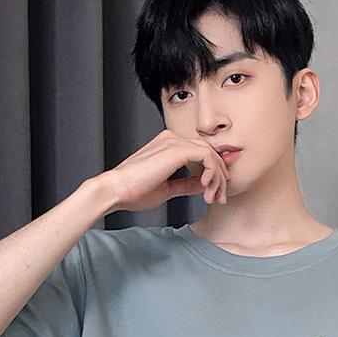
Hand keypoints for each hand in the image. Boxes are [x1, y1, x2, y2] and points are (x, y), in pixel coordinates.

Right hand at [99, 129, 229, 213]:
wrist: (116, 190)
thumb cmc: (134, 191)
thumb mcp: (168, 188)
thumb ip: (187, 184)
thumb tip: (204, 185)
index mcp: (168, 145)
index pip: (201, 152)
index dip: (214, 171)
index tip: (216, 192)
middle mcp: (172, 138)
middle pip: (209, 151)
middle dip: (220, 176)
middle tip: (220, 197)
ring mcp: (174, 141)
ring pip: (210, 153)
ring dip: (217, 177)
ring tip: (214, 197)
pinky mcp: (177, 150)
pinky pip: (206, 156)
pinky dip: (212, 172)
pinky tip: (207, 187)